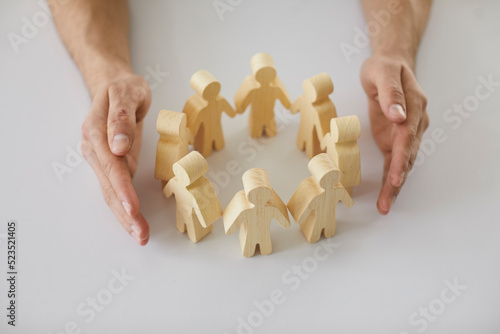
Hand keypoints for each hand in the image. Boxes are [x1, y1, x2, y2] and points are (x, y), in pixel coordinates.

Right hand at [81, 73, 151, 244]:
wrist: (114, 84)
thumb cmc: (124, 87)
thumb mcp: (128, 92)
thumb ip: (121, 117)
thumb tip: (118, 146)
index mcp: (97, 131)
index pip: (111, 166)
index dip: (122, 189)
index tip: (133, 209)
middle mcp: (94, 148)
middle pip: (109, 186)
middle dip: (125, 212)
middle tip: (141, 234)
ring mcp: (100, 158)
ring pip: (111, 192)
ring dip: (125, 216)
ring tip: (140, 235)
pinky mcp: (109, 164)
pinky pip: (116, 188)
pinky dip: (125, 206)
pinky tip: (134, 222)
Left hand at [361, 55, 428, 214]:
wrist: (389, 64)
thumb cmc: (385, 67)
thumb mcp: (383, 73)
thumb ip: (391, 94)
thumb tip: (398, 115)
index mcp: (414, 107)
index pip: (408, 137)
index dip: (401, 159)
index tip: (395, 177)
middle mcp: (414, 124)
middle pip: (407, 156)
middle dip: (397, 181)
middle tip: (386, 203)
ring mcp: (405, 133)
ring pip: (402, 163)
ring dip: (394, 186)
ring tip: (384, 206)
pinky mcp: (394, 138)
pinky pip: (393, 160)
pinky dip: (389, 177)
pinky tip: (385, 194)